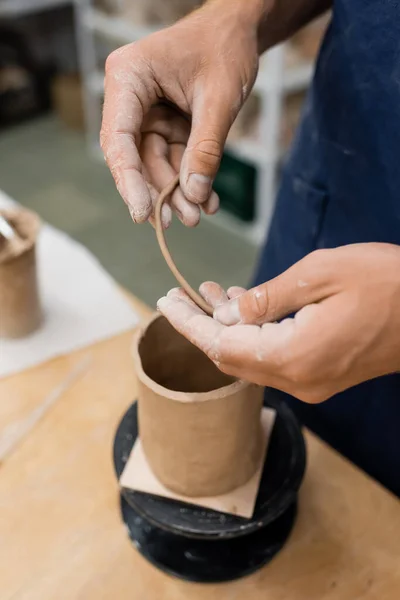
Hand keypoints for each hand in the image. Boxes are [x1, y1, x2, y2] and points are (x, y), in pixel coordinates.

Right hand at [100, 1, 262, 227]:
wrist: (239, 32)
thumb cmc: (225, 48)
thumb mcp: (219, 98)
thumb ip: (206, 147)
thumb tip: (194, 194)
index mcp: (128, 78)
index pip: (119, 139)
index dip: (129, 180)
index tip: (142, 213)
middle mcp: (130, 98)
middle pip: (134, 158)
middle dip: (159, 191)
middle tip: (184, 220)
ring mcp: (146, 113)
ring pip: (154, 164)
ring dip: (176, 192)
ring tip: (198, 215)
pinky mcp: (164, 124)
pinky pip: (172, 159)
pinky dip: (189, 179)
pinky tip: (206, 199)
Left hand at [157, 243, 399, 402]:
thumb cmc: (386, 281)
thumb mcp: (321, 274)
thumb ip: (267, 298)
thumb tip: (229, 315)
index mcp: (294, 355)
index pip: (221, 345)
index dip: (188, 323)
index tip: (165, 303)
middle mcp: (299, 380)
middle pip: (230, 358)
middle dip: (201, 327)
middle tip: (179, 297)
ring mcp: (312, 383)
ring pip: (250, 360)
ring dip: (226, 330)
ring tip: (208, 294)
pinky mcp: (323, 376)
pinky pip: (273, 360)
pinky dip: (251, 337)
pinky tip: (244, 309)